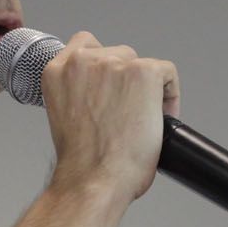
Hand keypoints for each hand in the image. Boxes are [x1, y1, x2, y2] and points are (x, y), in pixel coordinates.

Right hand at [41, 31, 178, 202]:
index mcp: (58, 71)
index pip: (84, 47)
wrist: (93, 179)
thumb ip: (79, 93)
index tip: (109, 92)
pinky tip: (160, 117)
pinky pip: (167, 72)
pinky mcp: (144, 72)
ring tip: (143, 118)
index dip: (102, 71)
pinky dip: (169, 95)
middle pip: (117, 55)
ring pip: (141, 64)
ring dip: (146, 88)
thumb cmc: (80, 161)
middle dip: (124, 82)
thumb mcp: (64, 115)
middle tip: (128, 112)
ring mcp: (114, 64)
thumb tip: (105, 94)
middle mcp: (83, 61)